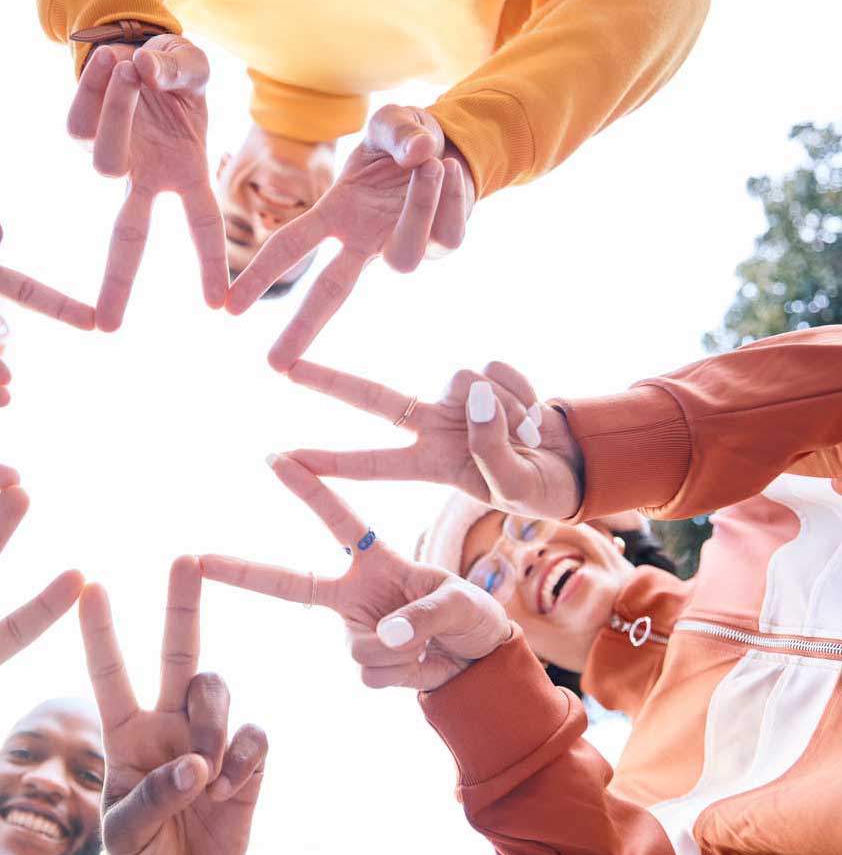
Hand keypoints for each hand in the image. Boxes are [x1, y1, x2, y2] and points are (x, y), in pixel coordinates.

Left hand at [69, 36, 227, 330]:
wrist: (135, 47)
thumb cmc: (176, 72)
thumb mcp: (193, 67)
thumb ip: (178, 71)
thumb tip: (146, 73)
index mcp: (184, 174)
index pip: (202, 225)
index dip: (208, 263)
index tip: (219, 306)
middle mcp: (144, 177)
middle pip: (129, 237)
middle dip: (117, 281)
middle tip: (108, 327)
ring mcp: (110, 159)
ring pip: (104, 163)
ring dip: (119, 114)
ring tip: (134, 68)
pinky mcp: (78, 134)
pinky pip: (80, 120)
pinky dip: (95, 85)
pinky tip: (112, 61)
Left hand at [79, 557, 266, 854]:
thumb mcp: (123, 837)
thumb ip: (153, 797)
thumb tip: (196, 765)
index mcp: (124, 735)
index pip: (109, 674)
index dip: (100, 632)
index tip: (89, 587)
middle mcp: (166, 723)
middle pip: (177, 652)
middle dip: (181, 605)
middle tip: (185, 558)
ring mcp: (208, 738)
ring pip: (216, 690)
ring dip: (211, 724)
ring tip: (206, 777)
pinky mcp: (246, 761)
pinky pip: (253, 734)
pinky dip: (242, 757)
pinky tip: (229, 789)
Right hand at [202, 455, 510, 690]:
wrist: (479, 663)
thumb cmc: (470, 616)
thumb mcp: (461, 604)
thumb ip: (423, 614)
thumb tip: (381, 636)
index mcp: (379, 560)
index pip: (340, 520)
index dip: (310, 489)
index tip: (276, 459)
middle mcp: (356, 592)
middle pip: (292, 583)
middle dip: (245, 571)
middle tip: (201, 560)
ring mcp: (356, 630)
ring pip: (359, 648)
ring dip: (402, 652)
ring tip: (432, 646)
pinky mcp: (365, 666)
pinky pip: (371, 675)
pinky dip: (405, 676)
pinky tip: (425, 666)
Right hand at [225, 105, 473, 369]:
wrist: (450, 146)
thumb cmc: (403, 140)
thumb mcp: (392, 121)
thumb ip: (399, 130)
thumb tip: (420, 156)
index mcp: (337, 216)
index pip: (292, 246)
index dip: (261, 274)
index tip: (228, 308)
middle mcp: (364, 242)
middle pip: (330, 292)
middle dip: (302, 326)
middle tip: (273, 363)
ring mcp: (402, 248)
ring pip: (405, 259)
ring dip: (417, 212)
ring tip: (429, 164)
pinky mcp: (445, 244)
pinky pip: (449, 230)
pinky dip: (453, 194)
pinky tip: (449, 166)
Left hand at [285, 359, 584, 520]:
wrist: (573, 462)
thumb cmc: (536, 488)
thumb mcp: (514, 487)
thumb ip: (493, 449)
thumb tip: (477, 397)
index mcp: (428, 465)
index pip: (369, 462)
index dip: (328, 461)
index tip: (281, 458)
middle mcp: (432, 427)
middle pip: (372, 398)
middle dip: (330, 382)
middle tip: (284, 367)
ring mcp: (459, 401)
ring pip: (463, 381)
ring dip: (503, 410)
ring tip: (526, 438)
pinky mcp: (488, 377)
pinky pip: (496, 368)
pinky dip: (522, 392)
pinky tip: (534, 414)